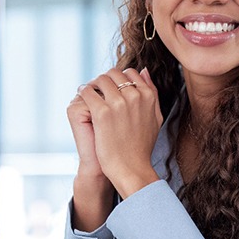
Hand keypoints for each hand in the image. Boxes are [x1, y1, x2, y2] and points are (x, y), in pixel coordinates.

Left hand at [76, 67, 162, 197]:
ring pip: (100, 79)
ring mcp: (118, 103)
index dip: (119, 80)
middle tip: (98, 91)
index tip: (112, 90)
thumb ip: (152, 92)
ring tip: (89, 96)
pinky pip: (88, 92)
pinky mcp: (102, 113)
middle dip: (105, 81)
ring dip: (93, 86)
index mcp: (148, 96)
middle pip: (114, 73)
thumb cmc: (142, 146)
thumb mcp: (155, 117)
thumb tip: (143, 70)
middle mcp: (135, 96)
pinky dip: (83, 94)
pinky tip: (83, 102)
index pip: (130, 73)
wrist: (132, 168)